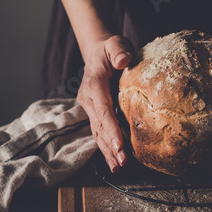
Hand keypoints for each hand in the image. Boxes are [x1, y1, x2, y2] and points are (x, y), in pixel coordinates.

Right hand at [77, 35, 133, 172]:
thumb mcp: (115, 43)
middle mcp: (88, 98)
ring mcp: (89, 107)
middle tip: (122, 163)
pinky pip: (100, 131)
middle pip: (99, 125)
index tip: (119, 144)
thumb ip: (118, 50)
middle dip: (110, 146)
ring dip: (108, 151)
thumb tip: (123, 61)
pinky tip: (115, 161)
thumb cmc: (110, 49)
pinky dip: (107, 147)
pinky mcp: (95, 112)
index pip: (103, 109)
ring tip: (118, 167)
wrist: (98, 52)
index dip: (111, 127)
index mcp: (94, 84)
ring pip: (98, 132)